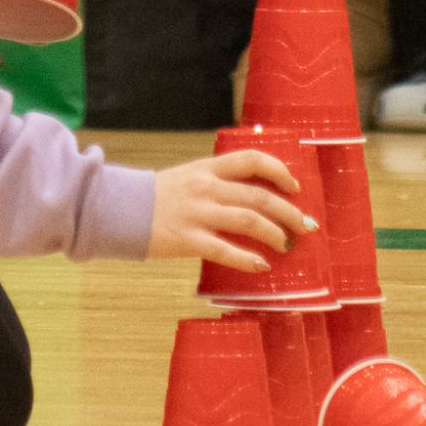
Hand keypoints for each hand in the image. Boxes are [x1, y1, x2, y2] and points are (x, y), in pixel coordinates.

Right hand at [149, 150, 313, 270]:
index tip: (295, 186)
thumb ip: (218, 181)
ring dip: (275, 234)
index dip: (279, 171)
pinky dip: (248, 259)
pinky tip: (262, 266)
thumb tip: (254, 193)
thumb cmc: (158, 195)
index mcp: (208, 168)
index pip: (252, 160)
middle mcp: (207, 188)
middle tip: (306, 225)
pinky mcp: (188, 240)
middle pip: (259, 196)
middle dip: (289, 212)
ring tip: (287, 245)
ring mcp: (198, 214)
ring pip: (249, 221)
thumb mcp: (189, 176)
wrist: (119, 209)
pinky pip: (225, 250)